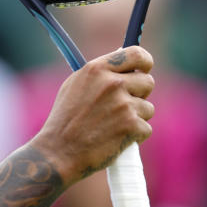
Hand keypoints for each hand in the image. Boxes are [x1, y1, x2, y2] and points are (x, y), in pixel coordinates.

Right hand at [30, 46, 154, 184]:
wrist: (58, 152)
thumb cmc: (64, 120)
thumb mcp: (75, 86)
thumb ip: (100, 72)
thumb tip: (123, 58)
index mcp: (97, 69)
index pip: (136, 54)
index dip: (145, 62)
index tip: (144, 69)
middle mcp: (112, 83)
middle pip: (148, 82)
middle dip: (140, 94)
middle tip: (124, 105)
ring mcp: (123, 105)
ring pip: (148, 108)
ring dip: (136, 118)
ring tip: (112, 126)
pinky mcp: (131, 126)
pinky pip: (146, 128)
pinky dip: (134, 136)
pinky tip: (115, 138)